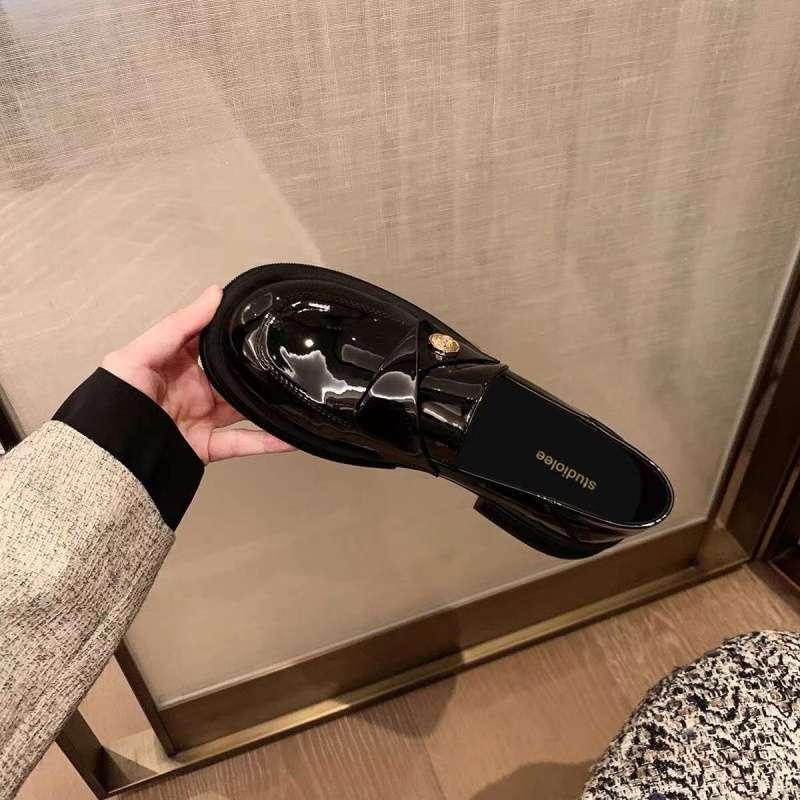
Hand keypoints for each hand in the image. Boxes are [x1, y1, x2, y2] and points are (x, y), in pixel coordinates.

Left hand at [102, 286, 292, 463]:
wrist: (106, 458)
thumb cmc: (111, 404)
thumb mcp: (139, 355)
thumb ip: (178, 325)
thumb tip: (213, 293)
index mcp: (174, 363)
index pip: (209, 339)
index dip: (232, 328)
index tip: (261, 316)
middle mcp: (190, 389)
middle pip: (233, 375)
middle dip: (257, 368)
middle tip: (287, 356)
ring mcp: (200, 418)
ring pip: (243, 408)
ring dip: (268, 404)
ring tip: (298, 395)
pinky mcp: (206, 446)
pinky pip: (242, 443)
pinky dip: (268, 442)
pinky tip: (291, 436)